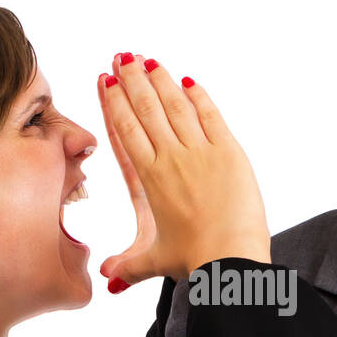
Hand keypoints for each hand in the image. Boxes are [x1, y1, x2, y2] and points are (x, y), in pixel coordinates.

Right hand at [97, 52, 270, 285]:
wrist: (230, 260)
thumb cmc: (195, 262)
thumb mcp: (156, 261)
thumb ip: (130, 266)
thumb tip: (107, 279)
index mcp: (150, 179)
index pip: (127, 131)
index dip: (115, 104)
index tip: (107, 82)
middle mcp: (171, 158)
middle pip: (147, 109)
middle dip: (133, 81)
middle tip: (122, 57)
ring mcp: (201, 152)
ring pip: (176, 106)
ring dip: (161, 80)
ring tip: (149, 60)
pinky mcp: (230, 152)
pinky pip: (211, 116)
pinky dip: (199, 96)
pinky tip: (189, 81)